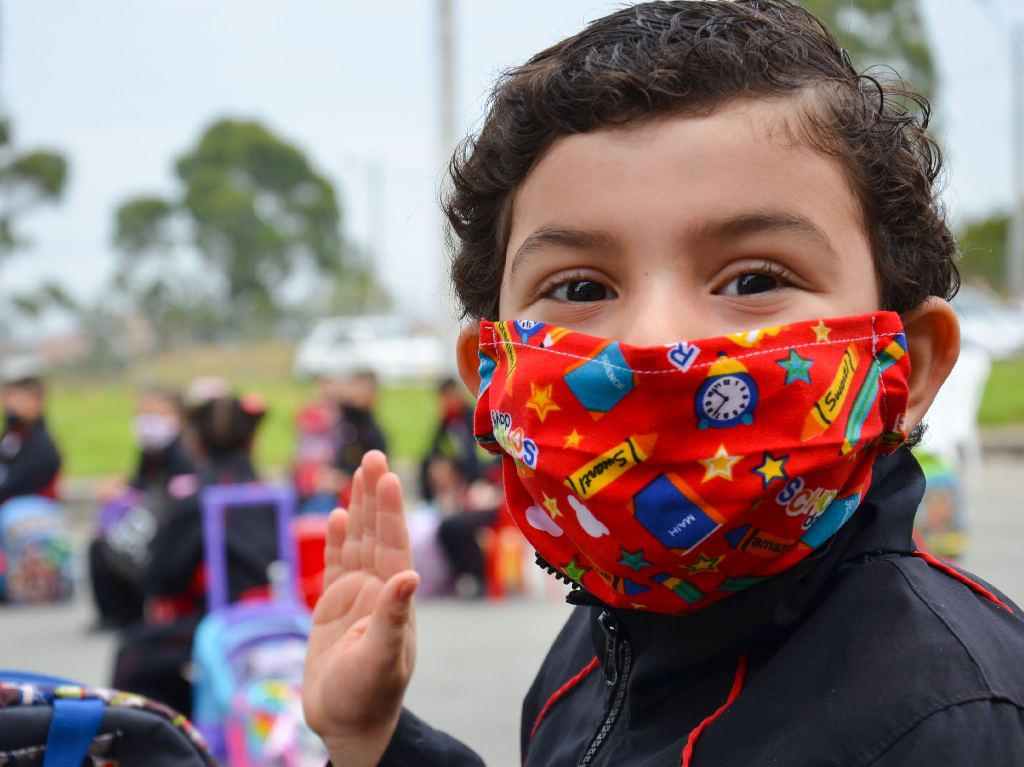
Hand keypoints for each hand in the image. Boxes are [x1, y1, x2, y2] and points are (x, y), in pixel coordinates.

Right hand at [303, 450, 419, 766]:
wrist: (346, 724)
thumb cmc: (369, 698)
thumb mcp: (383, 659)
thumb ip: (394, 618)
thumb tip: (409, 577)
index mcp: (396, 598)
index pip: (394, 544)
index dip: (390, 510)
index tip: (389, 475)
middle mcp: (379, 589)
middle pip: (376, 533)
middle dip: (375, 495)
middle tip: (374, 455)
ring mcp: (357, 596)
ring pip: (357, 542)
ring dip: (358, 508)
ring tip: (359, 471)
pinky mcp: (333, 607)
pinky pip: (335, 564)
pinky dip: (336, 540)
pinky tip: (337, 515)